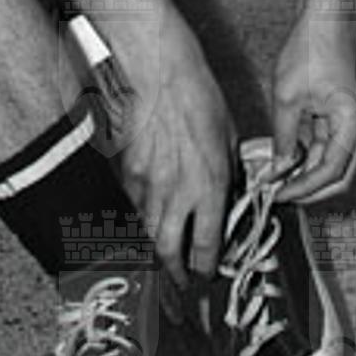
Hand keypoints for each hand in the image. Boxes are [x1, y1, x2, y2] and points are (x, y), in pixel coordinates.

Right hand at [108, 22, 234, 283]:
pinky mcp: (126, 172)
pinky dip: (140, 220)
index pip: (208, 245)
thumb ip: (229, 174)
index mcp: (209, 187)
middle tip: (181, 283)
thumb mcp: (229, 138)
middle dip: (175, 274)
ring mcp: (146, 185)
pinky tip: (146, 222)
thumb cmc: (198, 96)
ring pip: (147, 234)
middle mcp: (177, 193)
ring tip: (162, 263)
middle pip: (169, 251)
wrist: (159, 73)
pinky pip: (132, 207)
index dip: (208, 267)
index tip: (209, 272)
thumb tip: (230, 196)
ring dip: (156, 253)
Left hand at [269, 18, 355, 204]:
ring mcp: (353, 119)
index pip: (332, 172)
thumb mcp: (287, 97)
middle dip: (308, 185)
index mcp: (353, 123)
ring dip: (306, 168)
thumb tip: (279, 168)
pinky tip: (284, 154)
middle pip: (337, 171)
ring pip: (332, 157)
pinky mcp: (342, 111)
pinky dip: (308, 150)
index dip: (304, 188)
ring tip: (275, 174)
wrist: (325, 15)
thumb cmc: (311, 46)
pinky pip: (328, 140)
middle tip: (278, 192)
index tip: (279, 194)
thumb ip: (284, 138)